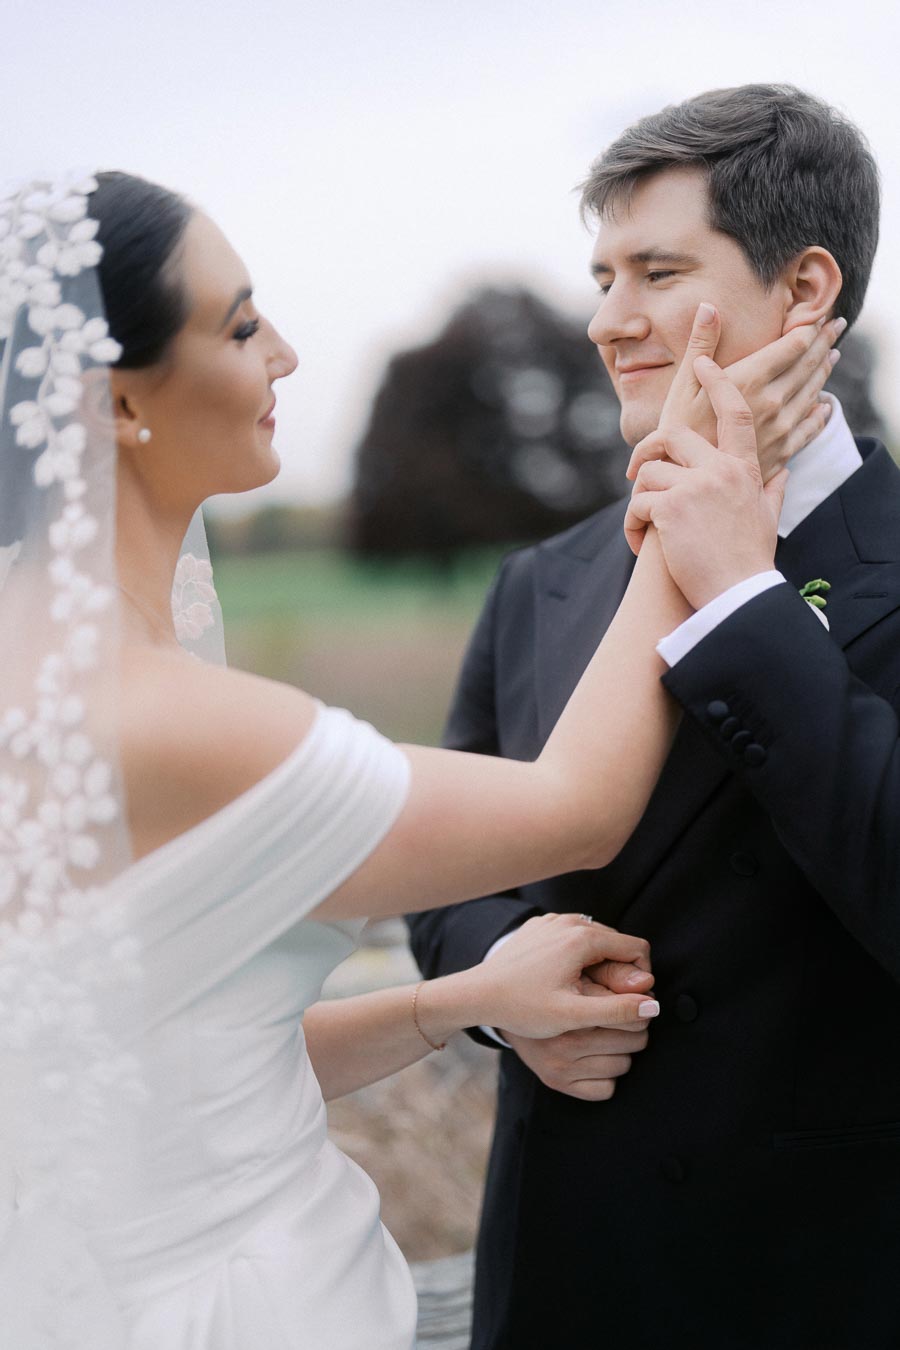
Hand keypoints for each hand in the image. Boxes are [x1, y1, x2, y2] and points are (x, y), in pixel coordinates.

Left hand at [472, 912, 657, 1042]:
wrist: (476, 994)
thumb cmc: (522, 1007)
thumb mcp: (573, 1015)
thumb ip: (617, 1010)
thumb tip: (653, 1007)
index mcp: (583, 937)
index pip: (637, 948)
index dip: (640, 978)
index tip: (624, 1002)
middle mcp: (570, 920)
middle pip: (617, 942)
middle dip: (618, 972)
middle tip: (598, 1004)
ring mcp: (552, 920)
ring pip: (595, 940)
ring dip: (598, 965)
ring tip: (579, 995)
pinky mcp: (539, 926)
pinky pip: (572, 937)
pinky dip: (577, 957)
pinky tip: (560, 981)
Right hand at [501, 954, 655, 1101]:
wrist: (503, 1002)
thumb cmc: (552, 983)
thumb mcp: (579, 974)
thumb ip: (614, 975)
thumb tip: (650, 984)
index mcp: (572, 1010)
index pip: (630, 1014)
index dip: (638, 1006)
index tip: (634, 1001)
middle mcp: (563, 1041)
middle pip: (634, 1041)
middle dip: (633, 1029)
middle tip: (619, 1020)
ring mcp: (559, 1066)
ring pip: (624, 1065)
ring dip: (620, 1052)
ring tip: (604, 1037)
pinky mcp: (556, 1083)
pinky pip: (607, 1089)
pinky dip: (606, 1076)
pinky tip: (593, 1058)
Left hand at [623, 357, 786, 608]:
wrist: (737, 595)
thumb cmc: (749, 561)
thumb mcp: (767, 518)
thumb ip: (773, 490)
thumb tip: (784, 471)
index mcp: (743, 470)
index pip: (734, 414)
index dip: (718, 383)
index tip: (703, 362)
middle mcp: (720, 471)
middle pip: (673, 438)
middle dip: (651, 456)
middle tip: (638, 478)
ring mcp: (694, 487)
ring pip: (648, 473)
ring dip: (640, 501)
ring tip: (646, 530)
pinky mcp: (670, 508)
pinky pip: (637, 504)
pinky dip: (633, 526)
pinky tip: (641, 545)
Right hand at [627, 303, 841, 488]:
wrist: (689, 484)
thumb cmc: (678, 433)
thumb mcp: (682, 385)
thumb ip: (700, 344)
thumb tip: (709, 306)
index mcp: (750, 380)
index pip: (793, 344)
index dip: (809, 326)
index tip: (819, 313)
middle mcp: (772, 402)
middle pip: (809, 364)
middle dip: (824, 341)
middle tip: (836, 326)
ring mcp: (781, 428)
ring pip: (813, 392)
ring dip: (824, 371)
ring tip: (831, 356)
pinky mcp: (782, 452)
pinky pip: (810, 428)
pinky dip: (820, 413)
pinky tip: (823, 406)